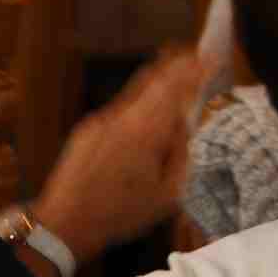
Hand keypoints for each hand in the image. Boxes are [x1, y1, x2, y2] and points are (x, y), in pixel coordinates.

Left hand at [32, 52, 202, 261]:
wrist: (67, 222)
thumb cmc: (121, 214)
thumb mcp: (167, 195)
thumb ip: (181, 155)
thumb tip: (183, 126)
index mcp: (145, 132)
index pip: (174, 89)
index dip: (194, 71)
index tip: (210, 58)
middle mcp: (121, 118)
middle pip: (153, 79)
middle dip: (176, 65)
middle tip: (195, 55)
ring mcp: (100, 121)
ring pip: (134, 94)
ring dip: (157, 83)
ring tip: (176, 76)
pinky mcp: (86, 130)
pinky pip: (119, 111)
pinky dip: (138, 105)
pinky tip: (146, 116)